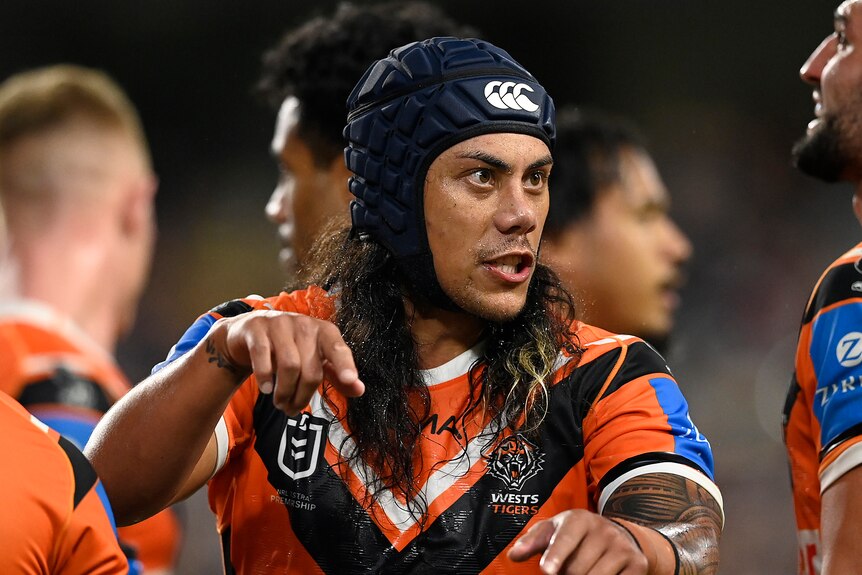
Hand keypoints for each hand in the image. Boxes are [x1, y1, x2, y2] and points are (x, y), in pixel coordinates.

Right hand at [210, 310, 364, 414]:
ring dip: (284, 391)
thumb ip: (337, 375)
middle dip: (302, 396)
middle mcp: (305, 325)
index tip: (350, 379)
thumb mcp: (316, 359)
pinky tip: (266, 389)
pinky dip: (265, 376)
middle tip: (292, 409)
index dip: (344, 365)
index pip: (338, 348)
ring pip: (289, 364)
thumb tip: (359, 390)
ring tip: (280, 403)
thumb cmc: (290, 347)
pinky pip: (263, 355)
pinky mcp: (257, 328)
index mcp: (324, 332)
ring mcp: (280, 324)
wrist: (251, 331)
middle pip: (310, 369)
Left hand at [508, 509, 647, 573]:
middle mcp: (603, 529)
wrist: (616, 534)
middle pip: (577, 569)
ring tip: (585, 571)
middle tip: (569, 569)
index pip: (565, 539)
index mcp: (579, 519)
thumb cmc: (574, 535)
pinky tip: (604, 574)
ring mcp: (622, 547)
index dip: (556, 555)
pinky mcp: (638, 564)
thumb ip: (532, 542)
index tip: (547, 570)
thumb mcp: (553, 532)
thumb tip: (514, 555)